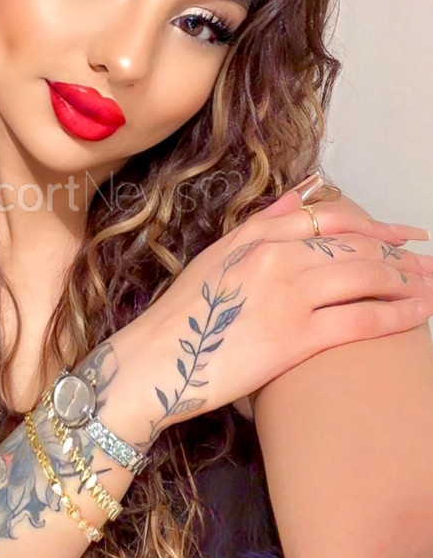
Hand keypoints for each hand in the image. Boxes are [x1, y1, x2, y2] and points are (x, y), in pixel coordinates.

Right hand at [110, 182, 432, 442]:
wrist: (152, 363)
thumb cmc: (181, 319)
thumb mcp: (215, 257)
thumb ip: (260, 224)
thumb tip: (299, 194)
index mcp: (255, 235)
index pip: (330, 218)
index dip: (373, 224)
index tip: (401, 233)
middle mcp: (274, 255)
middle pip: (354, 244)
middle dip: (397, 252)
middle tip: (425, 261)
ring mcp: (286, 293)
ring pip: (364, 276)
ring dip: (406, 279)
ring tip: (430, 285)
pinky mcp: (293, 336)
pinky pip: (359, 319)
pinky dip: (397, 314)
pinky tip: (419, 313)